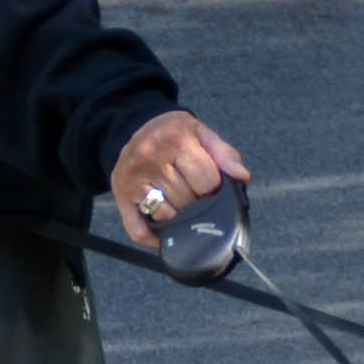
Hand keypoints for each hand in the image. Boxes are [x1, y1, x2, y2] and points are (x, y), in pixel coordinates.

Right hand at [112, 110, 251, 247]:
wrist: (134, 126)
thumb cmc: (173, 134)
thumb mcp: (201, 132)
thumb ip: (225, 153)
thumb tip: (242, 176)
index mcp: (176, 140)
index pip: (206, 181)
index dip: (214, 189)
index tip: (211, 187)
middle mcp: (150, 158)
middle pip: (187, 201)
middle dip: (197, 203)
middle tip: (194, 194)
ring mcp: (133, 179)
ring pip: (167, 217)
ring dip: (179, 217)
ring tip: (179, 203)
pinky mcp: (121, 195)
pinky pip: (138, 230)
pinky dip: (153, 237)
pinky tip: (163, 231)